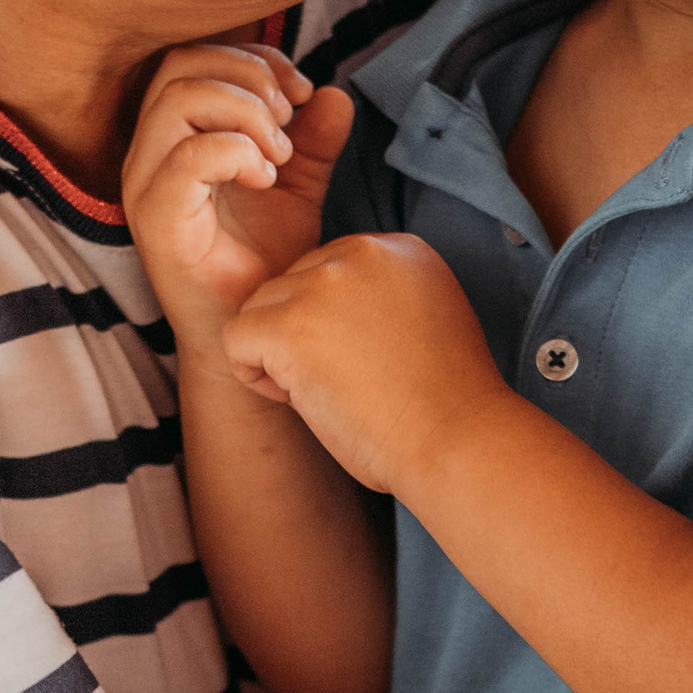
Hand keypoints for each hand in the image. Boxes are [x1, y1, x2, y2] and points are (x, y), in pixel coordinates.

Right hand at [123, 44, 354, 348]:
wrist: (250, 335)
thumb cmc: (262, 265)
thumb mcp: (298, 189)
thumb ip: (313, 141)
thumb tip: (333, 94)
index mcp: (175, 135)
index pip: (196, 57)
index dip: (254, 59)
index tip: (301, 93)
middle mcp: (150, 152)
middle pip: (181, 65)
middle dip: (250, 78)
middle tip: (290, 120)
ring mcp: (146, 185)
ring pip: (178, 99)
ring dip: (245, 113)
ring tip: (279, 156)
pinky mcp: (156, 220)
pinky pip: (186, 158)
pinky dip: (236, 153)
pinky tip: (267, 180)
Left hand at [225, 232, 507, 496]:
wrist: (457, 443)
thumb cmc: (444, 408)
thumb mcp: (427, 322)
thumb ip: (381, 298)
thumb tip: (325, 315)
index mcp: (400, 249)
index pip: (329, 274)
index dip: (337, 327)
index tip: (376, 364)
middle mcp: (362, 250)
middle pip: (292, 285)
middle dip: (304, 337)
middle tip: (351, 383)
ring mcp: (324, 282)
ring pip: (260, 308)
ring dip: (279, 356)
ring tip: (329, 391)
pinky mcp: (291, 322)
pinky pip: (235, 338)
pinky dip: (254, 376)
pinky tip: (299, 399)